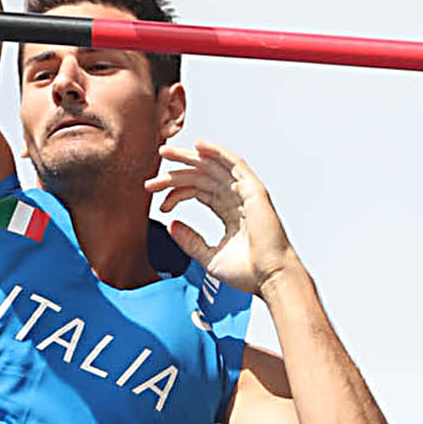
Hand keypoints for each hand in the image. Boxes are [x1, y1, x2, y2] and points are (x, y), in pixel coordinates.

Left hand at [145, 141, 298, 295]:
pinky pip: (234, 164)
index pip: (198, 191)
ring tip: (166, 153)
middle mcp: (237, 200)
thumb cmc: (248, 272)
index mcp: (230, 213)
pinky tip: (198, 146)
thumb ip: (190, 241)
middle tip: (153, 173)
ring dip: (189, 158)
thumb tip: (171, 225)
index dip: (177, 192)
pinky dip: (217, 152)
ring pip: (213, 167)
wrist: (269, 277)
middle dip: (176, 173)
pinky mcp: (254, 190)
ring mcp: (246, 193)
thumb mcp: (209, 257)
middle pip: (201, 177)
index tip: (159, 201)